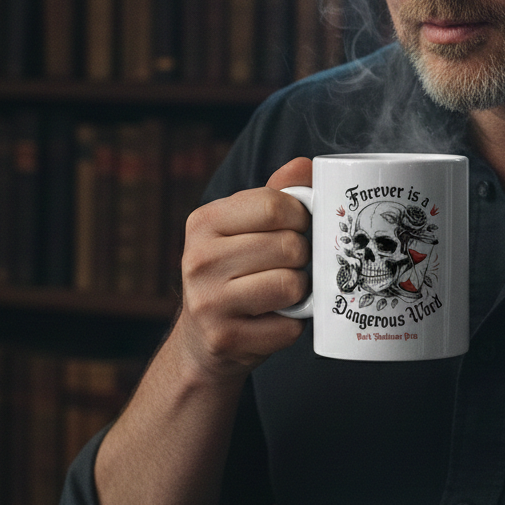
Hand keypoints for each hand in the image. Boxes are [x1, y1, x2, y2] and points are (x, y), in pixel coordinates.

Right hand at [173, 157, 312, 378]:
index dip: (300, 216)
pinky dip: (294, 324)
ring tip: (283, 290)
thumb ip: (278, 193)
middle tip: (290, 264)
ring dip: (300, 289)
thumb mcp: (247, 225)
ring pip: (292, 284)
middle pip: (288, 246)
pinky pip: (290, 326)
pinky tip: (274, 319)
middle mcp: (199, 260)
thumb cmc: (236, 270)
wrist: (205, 338)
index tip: (298, 227)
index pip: (273, 205)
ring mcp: (208, 303)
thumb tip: (305, 165)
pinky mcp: (226, 339)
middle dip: (302, 255)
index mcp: (204, 222)